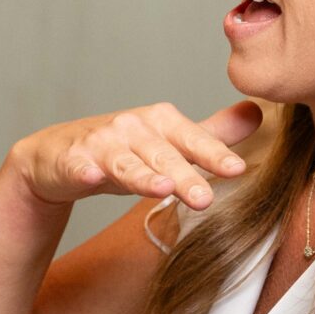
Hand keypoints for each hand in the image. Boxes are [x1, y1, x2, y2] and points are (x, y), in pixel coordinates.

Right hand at [7, 100, 261, 210]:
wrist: (57, 155)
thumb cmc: (121, 150)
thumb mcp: (168, 142)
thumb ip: (211, 134)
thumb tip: (257, 114)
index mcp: (161, 122)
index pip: (193, 139)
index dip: (214, 154)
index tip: (236, 169)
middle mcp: (133, 128)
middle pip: (163, 155)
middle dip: (184, 175)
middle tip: (204, 199)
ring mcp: (100, 143)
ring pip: (125, 163)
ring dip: (141, 175)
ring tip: (161, 189)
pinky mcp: (71, 160)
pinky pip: (79, 166)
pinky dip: (85, 170)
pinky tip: (92, 176)